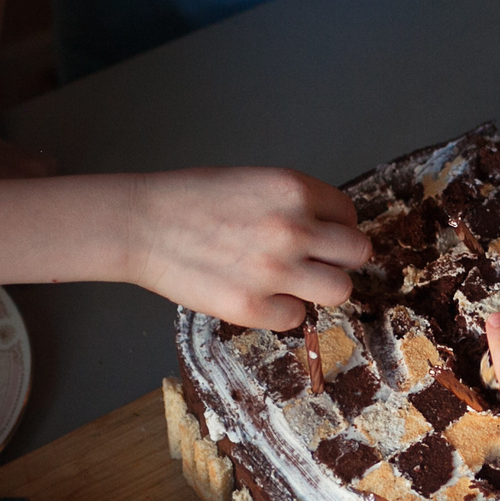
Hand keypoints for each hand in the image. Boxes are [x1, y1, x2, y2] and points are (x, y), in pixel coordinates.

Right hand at [122, 169, 372, 329]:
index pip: (348, 215)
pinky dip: (282, 311)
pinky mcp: (252, 307)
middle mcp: (293, 228)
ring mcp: (275, 270)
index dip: (334, 228)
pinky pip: (297, 318)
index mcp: (295, 189)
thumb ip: (295, 204)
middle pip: (357, 253)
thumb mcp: (255, 183)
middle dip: (338, 259)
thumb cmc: (192, 200)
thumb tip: (328, 232)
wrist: (142, 224)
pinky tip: (259, 295)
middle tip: (314, 263)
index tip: (317, 236)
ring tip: (291, 283)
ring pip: (340, 290)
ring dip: (319, 288)